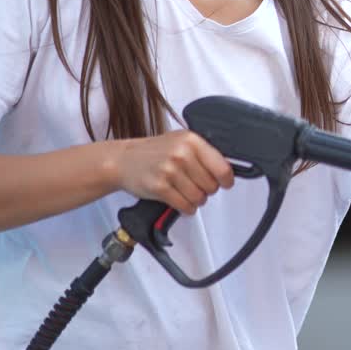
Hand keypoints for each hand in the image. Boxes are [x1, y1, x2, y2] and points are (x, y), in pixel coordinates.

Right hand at [114, 131, 235, 214]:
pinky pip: (185, 206)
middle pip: (212, 186)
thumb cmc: (154, 152)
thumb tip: (228, 169)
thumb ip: (204, 153)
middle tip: (197, 186)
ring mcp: (170, 171)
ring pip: (199, 198)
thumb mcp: (182, 142)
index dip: (226, 180)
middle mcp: (182, 154)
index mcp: (192, 141)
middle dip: (207, 190)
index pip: (222, 168)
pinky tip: (181, 201)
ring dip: (196, 200)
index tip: (225, 183)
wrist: (123, 160)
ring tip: (187, 193)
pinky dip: (186, 208)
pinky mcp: (159, 187)